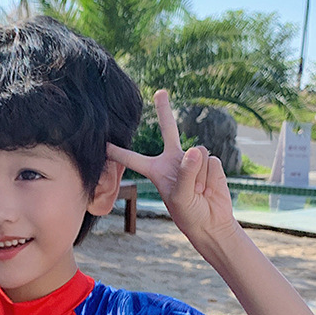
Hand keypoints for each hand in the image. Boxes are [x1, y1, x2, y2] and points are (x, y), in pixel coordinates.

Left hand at [107, 90, 237, 242]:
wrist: (212, 222)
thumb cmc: (189, 214)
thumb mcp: (180, 198)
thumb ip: (185, 173)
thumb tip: (195, 149)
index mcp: (156, 171)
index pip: (133, 159)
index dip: (119, 152)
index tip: (103, 143)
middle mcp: (173, 160)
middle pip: (169, 130)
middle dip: (165, 110)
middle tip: (160, 92)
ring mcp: (192, 160)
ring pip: (197, 153)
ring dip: (199, 175)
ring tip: (199, 191)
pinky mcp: (209, 162)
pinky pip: (211, 162)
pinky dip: (211, 177)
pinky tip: (209, 188)